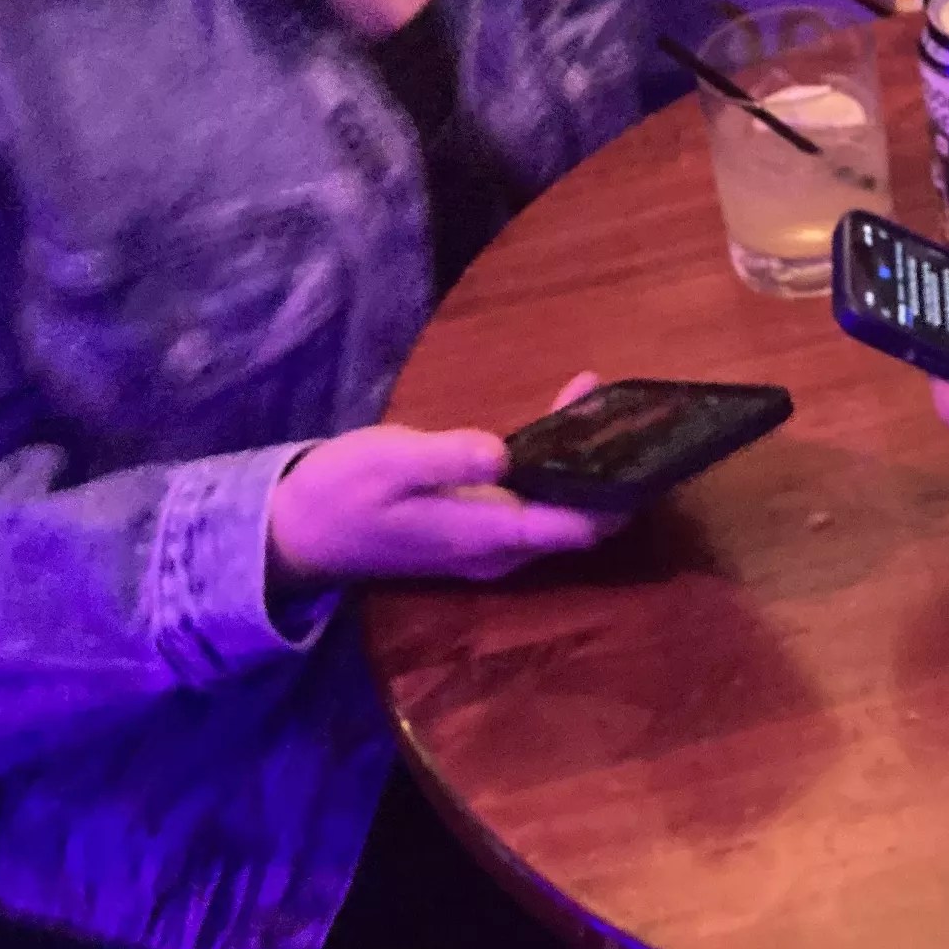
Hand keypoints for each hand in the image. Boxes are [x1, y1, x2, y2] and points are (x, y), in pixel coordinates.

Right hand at [268, 372, 619, 593]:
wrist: (298, 530)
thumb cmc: (344, 491)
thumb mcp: (390, 462)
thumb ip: (448, 457)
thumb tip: (506, 451)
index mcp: (488, 534)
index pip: (577, 526)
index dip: (619, 494)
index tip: (650, 450)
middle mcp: (500, 548)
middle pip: (579, 519)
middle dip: (610, 470)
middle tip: (627, 407)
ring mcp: (489, 541)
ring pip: (558, 508)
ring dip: (584, 464)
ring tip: (600, 400)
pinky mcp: (477, 526)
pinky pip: (534, 502)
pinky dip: (555, 466)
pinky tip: (561, 423)